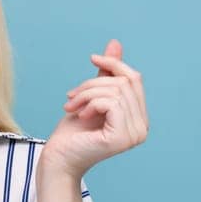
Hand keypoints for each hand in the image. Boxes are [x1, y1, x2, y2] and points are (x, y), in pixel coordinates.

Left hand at [43, 38, 148, 177]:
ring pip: (116, 91)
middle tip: (71, 95)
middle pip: (125, 82)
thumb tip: (115, 43)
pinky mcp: (122, 138)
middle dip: (94, 82)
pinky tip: (80, 115)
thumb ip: (106, 73)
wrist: (58, 158)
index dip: (114, 64)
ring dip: (87, 93)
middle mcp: (142, 128)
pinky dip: (91, 103)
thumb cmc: (72, 131)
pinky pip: (111, 103)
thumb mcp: (91, 95)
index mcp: (139, 118)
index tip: (92, 57)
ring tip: (71, 106)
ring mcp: (135, 134)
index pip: (135, 79)